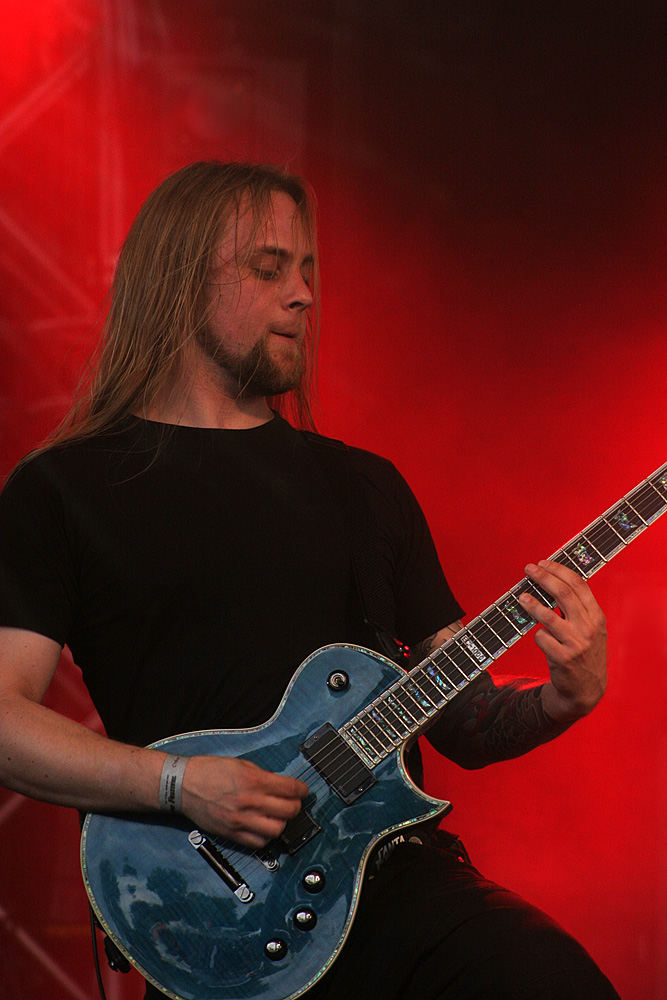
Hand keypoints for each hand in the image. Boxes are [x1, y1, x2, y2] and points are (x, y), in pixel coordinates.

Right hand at [180, 755, 308, 848]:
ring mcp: (240, 820)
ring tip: (279, 816)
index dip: (302, 789)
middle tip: (293, 803)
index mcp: (253, 780)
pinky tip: (264, 827)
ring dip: (282, 823)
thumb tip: (280, 786)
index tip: (303, 790)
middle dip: (295, 806)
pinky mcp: (232, 833)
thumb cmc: (209, 771)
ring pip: (276, 830)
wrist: (183, 785)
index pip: (290, 789)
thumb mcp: (240, 764)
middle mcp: (249, 801)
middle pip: (288, 811)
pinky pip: (258, 843)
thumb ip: (262, 776)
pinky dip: (266, 837)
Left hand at [519, 559, 607, 722]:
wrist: (586, 689)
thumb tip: (551, 580)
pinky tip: (541, 637)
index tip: (543, 563)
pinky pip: (542, 638)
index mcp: (596, 617)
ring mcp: (576, 644)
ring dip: (532, 604)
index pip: (578, 585)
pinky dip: (538, 635)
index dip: (558, 570)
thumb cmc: (584, 653)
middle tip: (529, 570)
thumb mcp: (590, 629)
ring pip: (548, 616)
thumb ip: (578, 608)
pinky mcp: (563, 658)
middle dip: (543, 577)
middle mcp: (588, 628)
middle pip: (563, 594)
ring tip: (521, 597)